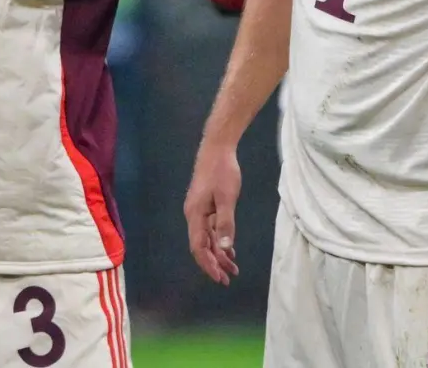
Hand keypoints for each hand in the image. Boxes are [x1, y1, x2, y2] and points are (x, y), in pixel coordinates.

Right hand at [183, 142, 241, 284]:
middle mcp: (194, 216)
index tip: (219, 278)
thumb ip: (226, 223)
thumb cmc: (222, 171)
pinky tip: (229, 248)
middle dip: (215, 263)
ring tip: (233, 267)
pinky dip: (220, 240)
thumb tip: (224, 248)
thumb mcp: (227, 197)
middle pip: (202, 246)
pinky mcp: (205, 206)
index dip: (208, 264)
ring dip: (219, 253)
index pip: (198, 247)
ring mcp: (199, 211)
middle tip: (229, 278)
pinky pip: (211, 229)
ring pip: (208, 238)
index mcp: (195, 215)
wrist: (217, 148)